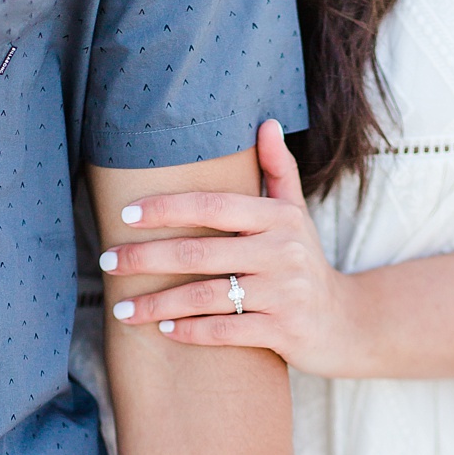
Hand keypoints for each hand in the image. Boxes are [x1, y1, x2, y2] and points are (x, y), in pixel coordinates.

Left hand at [101, 119, 356, 376]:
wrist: (346, 323)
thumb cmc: (307, 263)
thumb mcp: (296, 215)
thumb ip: (279, 171)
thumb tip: (267, 122)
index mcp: (281, 219)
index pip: (214, 206)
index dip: (167, 208)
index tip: (126, 214)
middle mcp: (285, 253)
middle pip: (200, 253)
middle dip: (146, 258)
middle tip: (107, 261)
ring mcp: (286, 295)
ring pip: (206, 296)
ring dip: (157, 304)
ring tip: (122, 308)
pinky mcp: (285, 332)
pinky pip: (226, 331)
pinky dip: (190, 331)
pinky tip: (164, 330)